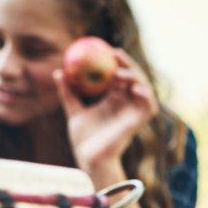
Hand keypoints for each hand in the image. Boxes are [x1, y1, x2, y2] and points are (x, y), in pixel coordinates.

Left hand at [57, 48, 155, 181]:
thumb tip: (58, 72)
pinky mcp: (138, 123)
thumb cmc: (83, 139)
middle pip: (133, 78)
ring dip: (136, 77)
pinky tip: (136, 88)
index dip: (116, 61)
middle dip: (128, 63)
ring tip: (121, 72)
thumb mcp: (73, 111)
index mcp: (114, 99)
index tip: (105, 49)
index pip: (119, 75)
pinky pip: (149, 106)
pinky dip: (146, 95)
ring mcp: (133, 112)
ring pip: (144, 88)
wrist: (89, 158)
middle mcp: (126, 103)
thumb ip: (68, 93)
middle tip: (115, 53)